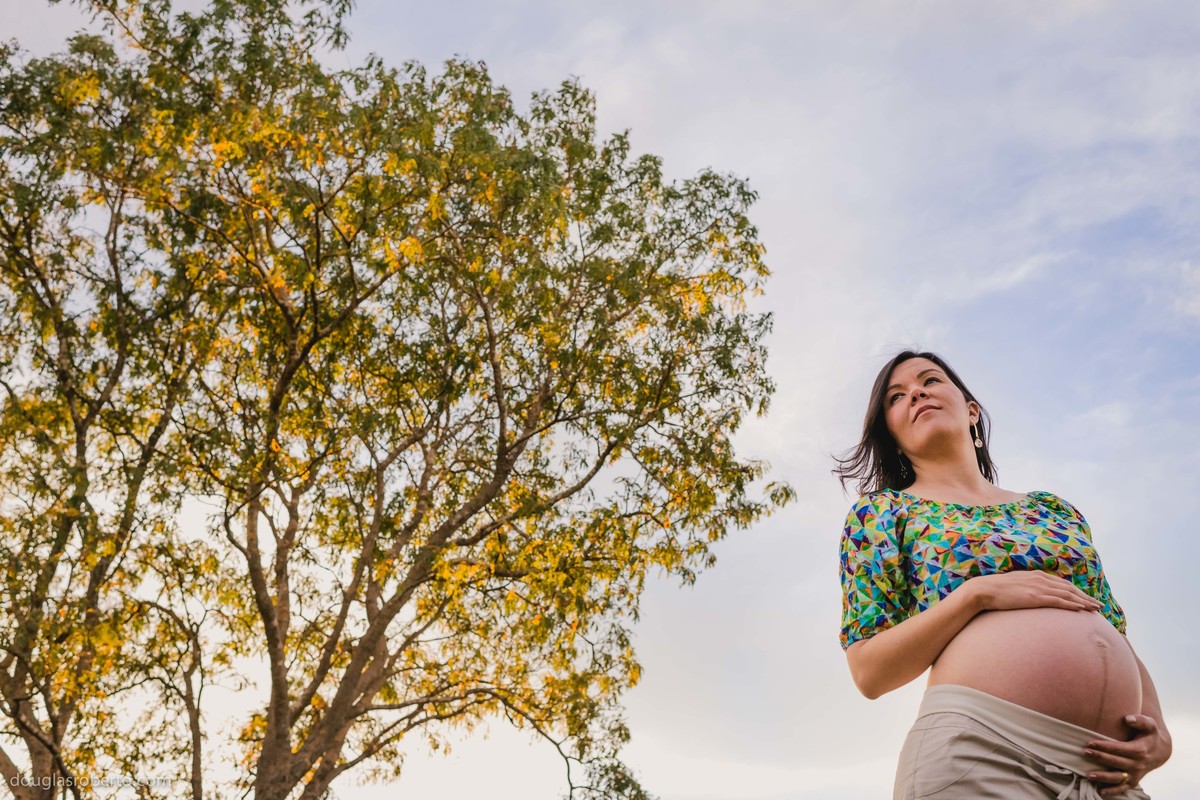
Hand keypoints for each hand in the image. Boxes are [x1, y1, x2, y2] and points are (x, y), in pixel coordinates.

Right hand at [964, 570, 1102, 612]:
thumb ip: (1025, 588)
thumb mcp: (1014, 586)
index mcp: (1036, 575)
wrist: (984, 590)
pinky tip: (1081, 609)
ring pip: (1068, 594)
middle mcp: (1040, 579)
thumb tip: (1029, 596)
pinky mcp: (1035, 597)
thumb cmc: (996, 590)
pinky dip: (1072, 604)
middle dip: (1085, 596)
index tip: (1086, 598)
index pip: (1062, 583)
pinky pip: (1058, 601)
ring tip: (1095, 609)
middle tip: (1097, 605)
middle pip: (1069, 588)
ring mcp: (1038, 588)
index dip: (1076, 591)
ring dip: (1084, 601)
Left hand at [1084, 714, 1171, 795]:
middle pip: (1116, 762)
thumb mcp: (1149, 725)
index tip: (1090, 743)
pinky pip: (1122, 788)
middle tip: (1085, 753)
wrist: (1160, 751)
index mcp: (1140, 750)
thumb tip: (1127, 718)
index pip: (1119, 749)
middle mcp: (1138, 764)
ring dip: (1103, 777)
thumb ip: (1140, 720)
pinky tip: (1100, 791)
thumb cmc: (1150, 735)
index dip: (1105, 746)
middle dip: (1100, 758)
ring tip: (1089, 775)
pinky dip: (1112, 791)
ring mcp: (1136, 774)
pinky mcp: (1133, 781)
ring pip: (1118, 778)